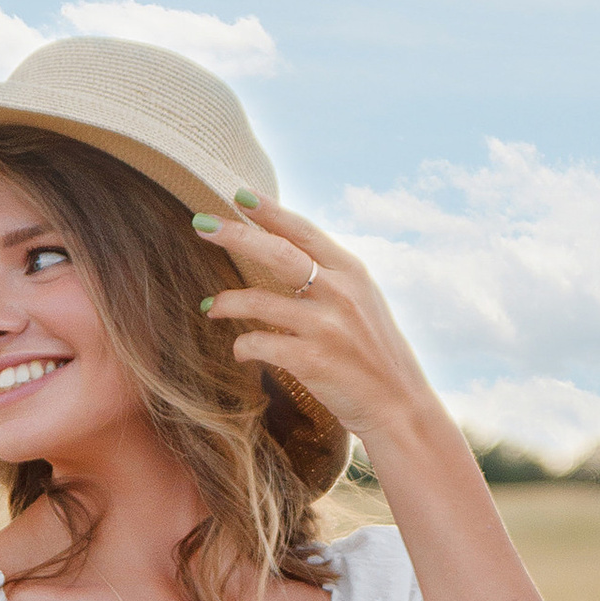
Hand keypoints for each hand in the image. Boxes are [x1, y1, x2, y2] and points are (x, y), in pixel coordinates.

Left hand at [197, 192, 445, 457]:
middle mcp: (340, 292)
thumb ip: (331, 277)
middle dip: (234, 234)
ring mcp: (326, 325)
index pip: (304, 231)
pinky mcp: (312, 359)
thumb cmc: (374, 354)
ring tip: (211, 307)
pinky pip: (259, 343)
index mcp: (352, 272)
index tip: (239, 194)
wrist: (399, 406)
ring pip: (258, 300)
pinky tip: (242, 350)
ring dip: (227, 302)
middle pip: (276, 252)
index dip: (269, 211)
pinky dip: (243, 346)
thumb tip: (286, 251)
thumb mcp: (362, 303)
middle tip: (200, 223)